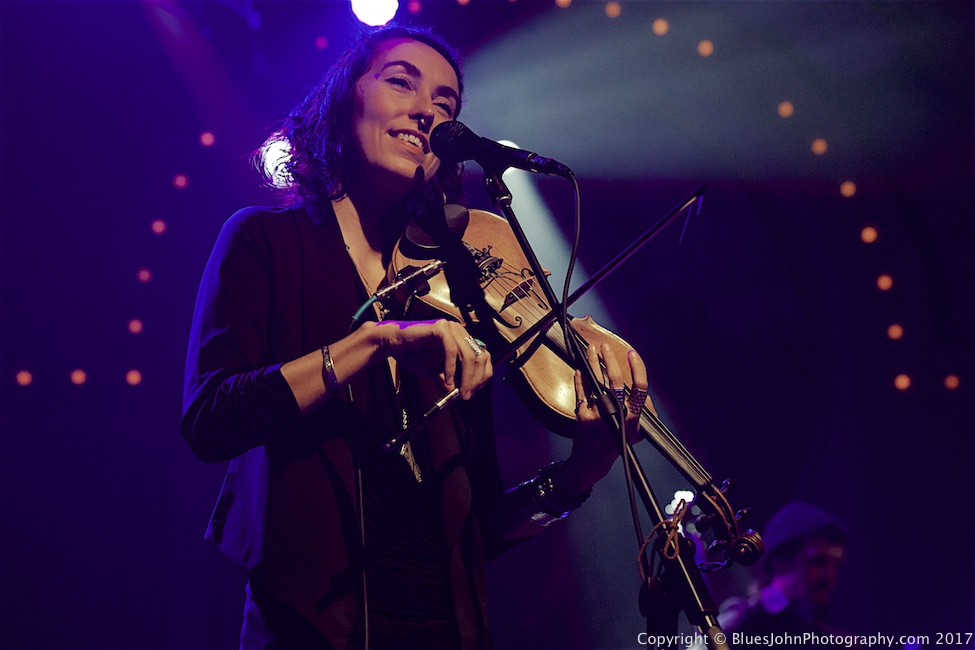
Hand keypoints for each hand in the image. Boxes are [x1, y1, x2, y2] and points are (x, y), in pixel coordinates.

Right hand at [378, 319, 492, 399]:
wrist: (392, 344)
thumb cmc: (412, 354)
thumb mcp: (435, 371)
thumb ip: (450, 379)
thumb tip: (463, 393)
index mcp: (462, 339)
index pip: (483, 356)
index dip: (482, 375)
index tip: (473, 392)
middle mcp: (460, 331)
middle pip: (480, 356)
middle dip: (476, 379)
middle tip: (467, 396)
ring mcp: (451, 328)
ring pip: (468, 356)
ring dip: (466, 377)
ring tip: (459, 392)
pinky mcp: (441, 328)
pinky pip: (451, 351)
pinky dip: (451, 368)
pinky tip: (447, 380)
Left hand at [556, 343, 650, 494]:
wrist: (592, 461)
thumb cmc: (615, 444)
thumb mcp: (636, 432)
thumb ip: (644, 413)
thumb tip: (645, 395)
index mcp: (633, 417)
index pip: (640, 388)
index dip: (637, 368)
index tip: (632, 354)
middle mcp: (618, 414)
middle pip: (616, 379)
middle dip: (610, 358)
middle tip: (604, 346)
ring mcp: (599, 414)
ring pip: (596, 381)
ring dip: (593, 362)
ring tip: (591, 350)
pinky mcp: (583, 415)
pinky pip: (582, 391)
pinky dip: (580, 378)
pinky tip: (580, 369)